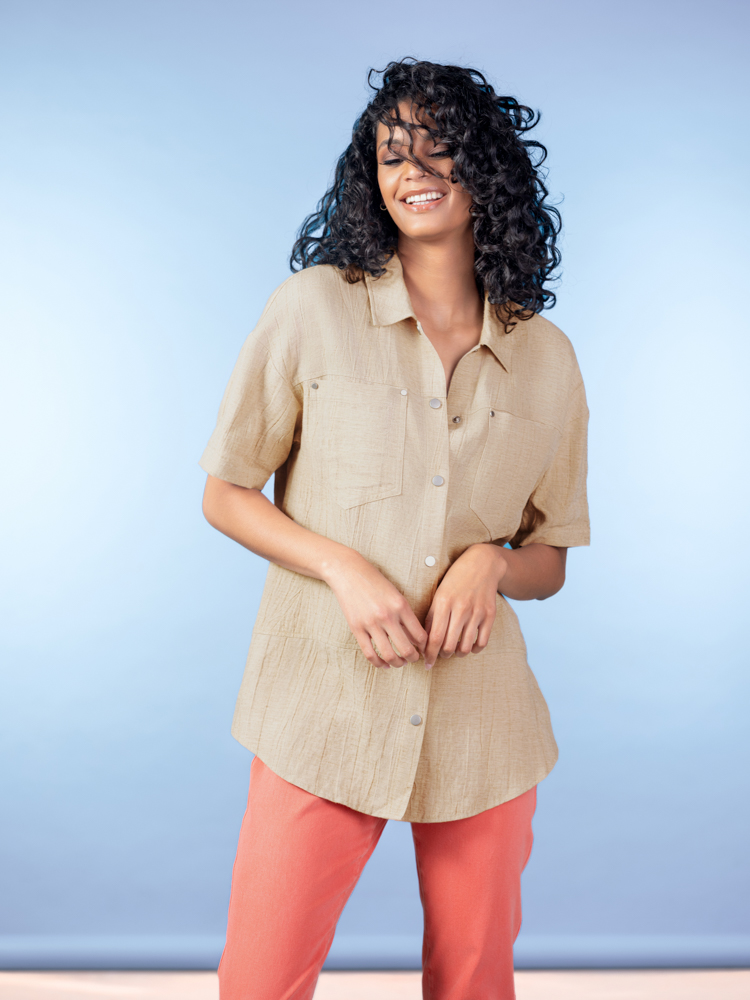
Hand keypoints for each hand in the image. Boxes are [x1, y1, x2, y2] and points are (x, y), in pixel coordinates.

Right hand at [324, 551, 427, 668]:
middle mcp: (387, 616)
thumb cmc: (374, 581)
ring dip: (398, 663)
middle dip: (413, 658)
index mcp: (401, 605)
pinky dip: (379, 663)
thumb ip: (404, 614)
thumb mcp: (395, 594)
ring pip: (388, 655)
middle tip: (415, 658)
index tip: (424, 648)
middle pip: (406, 649)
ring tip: (401, 663)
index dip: (424, 646)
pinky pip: (369, 653)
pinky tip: (384, 664)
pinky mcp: (356, 629)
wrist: (348, 572)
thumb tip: (415, 638)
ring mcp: (370, 624)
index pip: (419, 635)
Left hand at [423, 544, 506, 668]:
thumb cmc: (455, 580)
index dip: (429, 654)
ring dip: (457, 654)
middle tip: (440, 655)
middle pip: (449, 645)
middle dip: (442, 655)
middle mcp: (460, 608)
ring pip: (466, 647)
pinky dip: (474, 650)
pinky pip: (482, 642)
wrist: (483, 564)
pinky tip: (469, 647)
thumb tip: (424, 641)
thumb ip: (432, 616)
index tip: (426, 663)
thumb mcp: (439, 594)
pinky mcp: (490, 615)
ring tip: (453, 651)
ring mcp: (477, 612)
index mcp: (443, 602)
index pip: (434, 637)